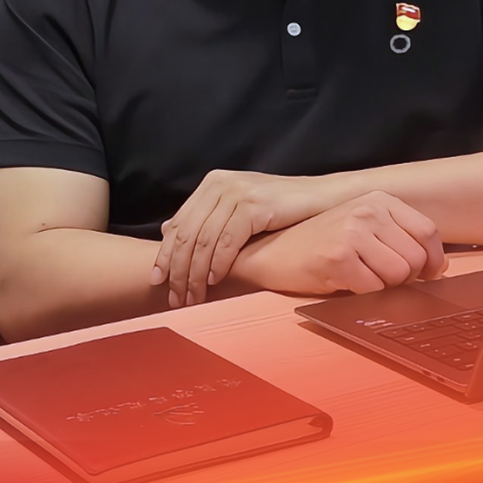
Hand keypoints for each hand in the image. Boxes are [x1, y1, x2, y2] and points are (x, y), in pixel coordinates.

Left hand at [152, 169, 322, 306]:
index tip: (157, 282)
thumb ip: (207, 218)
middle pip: (187, 234)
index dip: (166, 255)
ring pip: (204, 240)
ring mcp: (236, 192)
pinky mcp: (253, 204)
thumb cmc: (283, 209)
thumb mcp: (239, 210)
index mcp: (212, 184)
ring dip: (196, 274)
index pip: (179, 224)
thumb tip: (167, 230)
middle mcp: (220, 184)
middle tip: (176, 298)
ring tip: (194, 297)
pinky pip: (227, 240)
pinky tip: (216, 279)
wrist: (324, 198)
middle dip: (178, 271)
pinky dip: (219, 263)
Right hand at [233, 194, 446, 298]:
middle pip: (415, 258)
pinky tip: (345, 282)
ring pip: (398, 276)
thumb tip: (438, 267)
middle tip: (379, 277)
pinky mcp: (338, 258)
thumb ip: (398, 237)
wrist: (268, 251)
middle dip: (404, 278)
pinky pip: (374, 289)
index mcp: (378, 200)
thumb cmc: (319, 243)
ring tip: (360, 277)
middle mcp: (367, 210)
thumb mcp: (362, 226)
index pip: (427, 232)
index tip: (427, 274)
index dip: (432, 260)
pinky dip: (364, 294)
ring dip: (383, 287)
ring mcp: (352, 232)